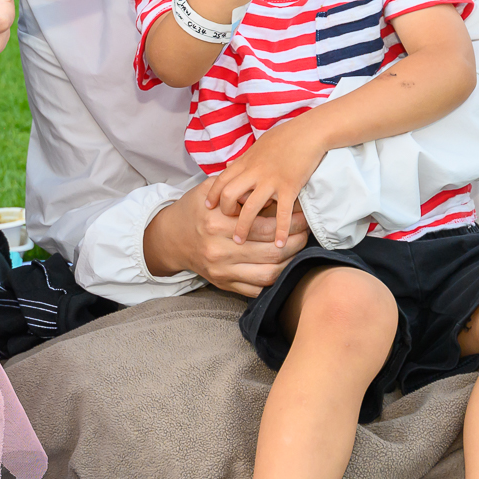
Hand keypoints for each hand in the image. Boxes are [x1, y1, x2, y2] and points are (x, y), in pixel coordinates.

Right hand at [144, 179, 310, 297]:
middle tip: (307, 231)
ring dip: (291, 262)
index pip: (265, 227)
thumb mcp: (209, 190)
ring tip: (299, 248)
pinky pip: (257, 289)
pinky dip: (275, 279)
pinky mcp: (223, 284)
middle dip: (297, 241)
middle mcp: (219, 251)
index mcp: (217, 224)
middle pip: (271, 252)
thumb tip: (268, 190)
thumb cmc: (195, 210)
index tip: (303, 214)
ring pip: (268, 274)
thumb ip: (237, 189)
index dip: (290, 221)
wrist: (171, 237)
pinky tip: (284, 265)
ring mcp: (221, 271)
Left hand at [206, 117, 327, 247]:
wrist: (308, 132)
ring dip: (243, 227)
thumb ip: (244, 159)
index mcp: (246, 162)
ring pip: (250, 207)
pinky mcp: (289, 187)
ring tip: (239, 242)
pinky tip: (278, 244)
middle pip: (229, 195)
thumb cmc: (285, 136)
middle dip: (225, 212)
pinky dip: (280, 230)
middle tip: (224, 224)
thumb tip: (230, 166)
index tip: (207, 207)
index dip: (212, 195)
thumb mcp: (258, 145)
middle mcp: (254, 172)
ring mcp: (271, 180)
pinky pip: (282, 213)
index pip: (221, 180)